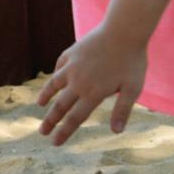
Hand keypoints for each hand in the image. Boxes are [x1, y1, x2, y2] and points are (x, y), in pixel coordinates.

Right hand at [36, 24, 147, 144]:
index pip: (74, 118)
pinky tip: (55, 78)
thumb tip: (116, 132)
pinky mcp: (71, 52)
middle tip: (42, 132)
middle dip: (50, 121)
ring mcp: (72, 66)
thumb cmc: (132, 61)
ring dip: (46, 97)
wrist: (123, 30)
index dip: (64, 132)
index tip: (55, 142)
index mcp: (92, 93)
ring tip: (40, 106)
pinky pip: (59, 66)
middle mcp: (78, 82)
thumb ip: (122, 110)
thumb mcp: (133, 88)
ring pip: (54, 85)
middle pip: (60, 106)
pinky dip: (55, 75)